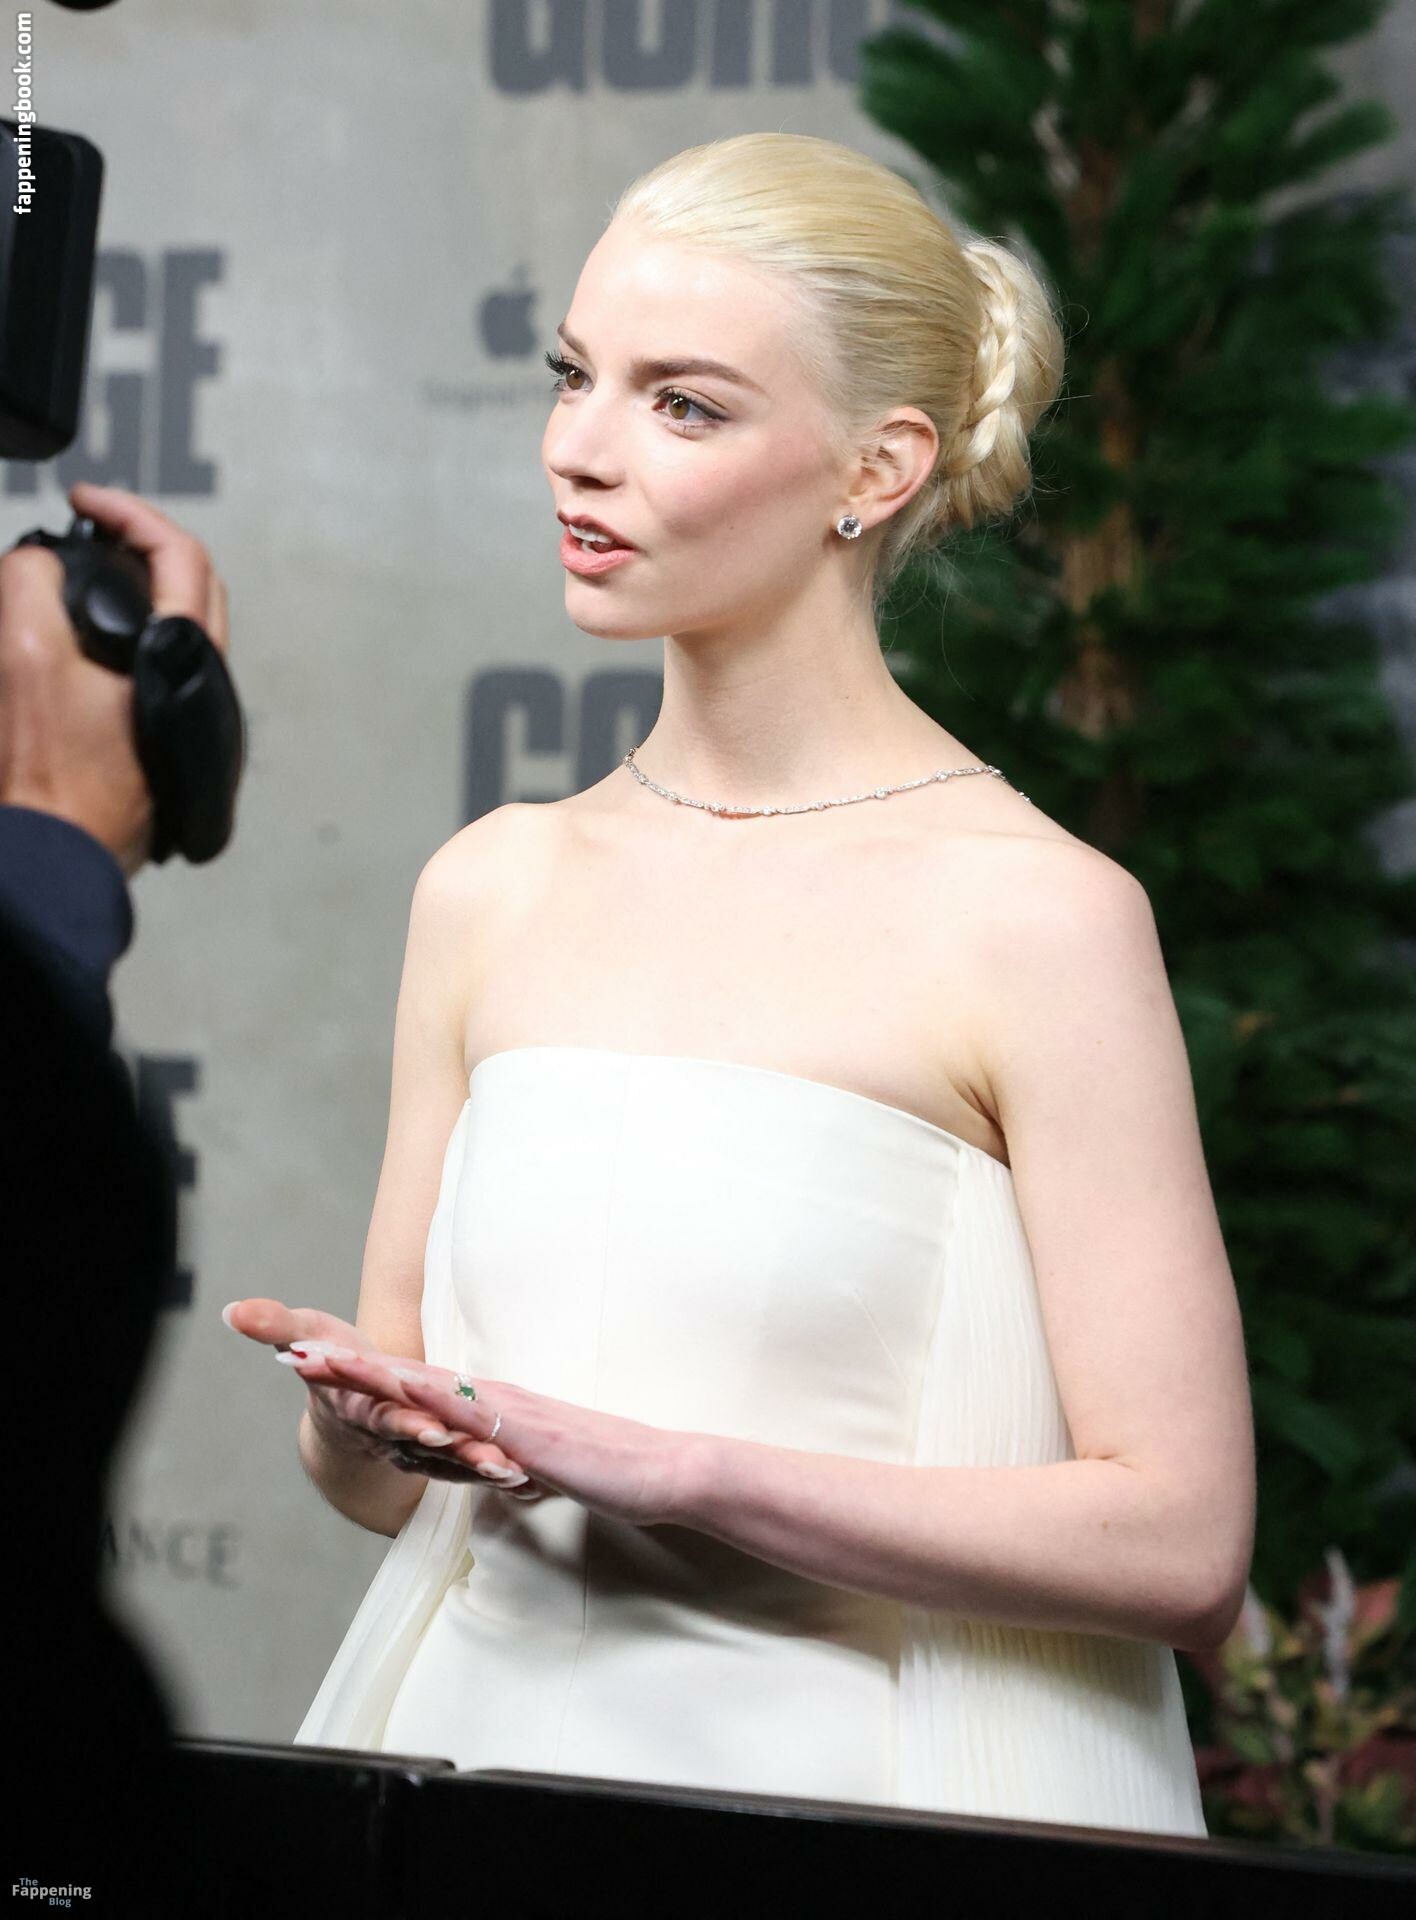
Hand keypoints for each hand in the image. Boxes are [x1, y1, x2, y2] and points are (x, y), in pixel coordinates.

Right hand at [0, 481, 230, 879]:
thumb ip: (30, 584)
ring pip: (177, 628)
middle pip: (192, 585)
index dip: (129, 511)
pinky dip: (126, 634)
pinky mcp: (165, 738)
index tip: (84, 500)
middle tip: (91, 529)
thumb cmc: (47, 775)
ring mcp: (187, 713)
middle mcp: (201, 683)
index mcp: (184, 654)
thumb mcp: (23, 654)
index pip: (180, 553)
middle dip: (142, 545)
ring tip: (77, 578)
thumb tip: (39, 563)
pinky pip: (155, 666)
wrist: (53, 855)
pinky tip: (82, 639)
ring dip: (134, 592)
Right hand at [224, 1295, 532, 1489]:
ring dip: (482, 1471)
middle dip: (454, 1454)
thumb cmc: (328, 1360)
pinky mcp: (439, 1453)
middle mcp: (388, 1432)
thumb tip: (231, 1310)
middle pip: (423, 1447)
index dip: (402, 1423)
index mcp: (359, 1404)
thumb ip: (274, 1324)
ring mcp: (414, 1448)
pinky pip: (467, 1468)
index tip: (427, 1427)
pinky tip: (528, 1479)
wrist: (344, 1406)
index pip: (381, 1415)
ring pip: (450, 1464)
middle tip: (487, 1459)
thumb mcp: (303, 1335)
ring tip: (515, 1474)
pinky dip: (493, 1473)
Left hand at [288, 1345, 690, 1526]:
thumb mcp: (541, 1474)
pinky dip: (421, 1396)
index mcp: (490, 1408)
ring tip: (311, 1361)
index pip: (413, 1388)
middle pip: (402, 1375)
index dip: (363, 1374)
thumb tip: (491, 1476)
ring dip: (364, 1372)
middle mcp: (490, 1398)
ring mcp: (505, 1409)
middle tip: (287, 1348)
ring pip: (420, 1385)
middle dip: (345, 1363)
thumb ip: (508, 1470)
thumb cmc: (607, 1472)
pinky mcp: (523, 1428)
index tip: (314, 1362)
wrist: (659, 1470)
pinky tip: (388, 1386)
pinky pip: (464, 1411)